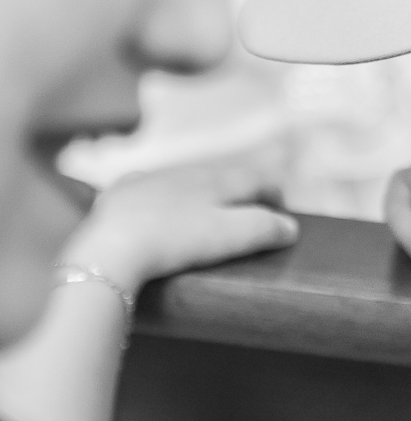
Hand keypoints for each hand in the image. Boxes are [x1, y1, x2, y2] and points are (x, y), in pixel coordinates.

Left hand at [61, 165, 299, 291]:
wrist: (110, 249)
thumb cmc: (176, 242)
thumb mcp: (230, 237)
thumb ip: (265, 229)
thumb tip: (290, 227)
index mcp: (216, 179)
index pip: (256, 178)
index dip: (274, 191)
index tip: (283, 207)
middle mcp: (186, 171)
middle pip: (222, 177)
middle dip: (239, 192)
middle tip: (249, 214)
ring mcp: (150, 179)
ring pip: (186, 180)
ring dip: (201, 194)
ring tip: (204, 216)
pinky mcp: (120, 193)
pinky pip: (149, 189)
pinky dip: (163, 199)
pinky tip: (158, 214)